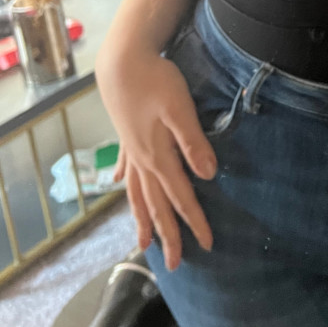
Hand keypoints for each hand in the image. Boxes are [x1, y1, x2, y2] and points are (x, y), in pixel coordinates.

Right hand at [97, 51, 217, 271]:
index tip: (207, 244)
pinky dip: (124, 181)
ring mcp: (131, 149)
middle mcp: (142, 160)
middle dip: (167, 236)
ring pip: (137, 193)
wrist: (123, 60)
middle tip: (173, 266)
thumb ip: (193, 142)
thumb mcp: (180, 109)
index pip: (180, 197)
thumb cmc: (156, 80)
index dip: (194, 222)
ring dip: (142, 219)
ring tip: (142, 243)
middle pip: (156, 205)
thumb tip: (209, 176)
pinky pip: (125, 167)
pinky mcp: (125, 134)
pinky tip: (118, 185)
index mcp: (158, 157)